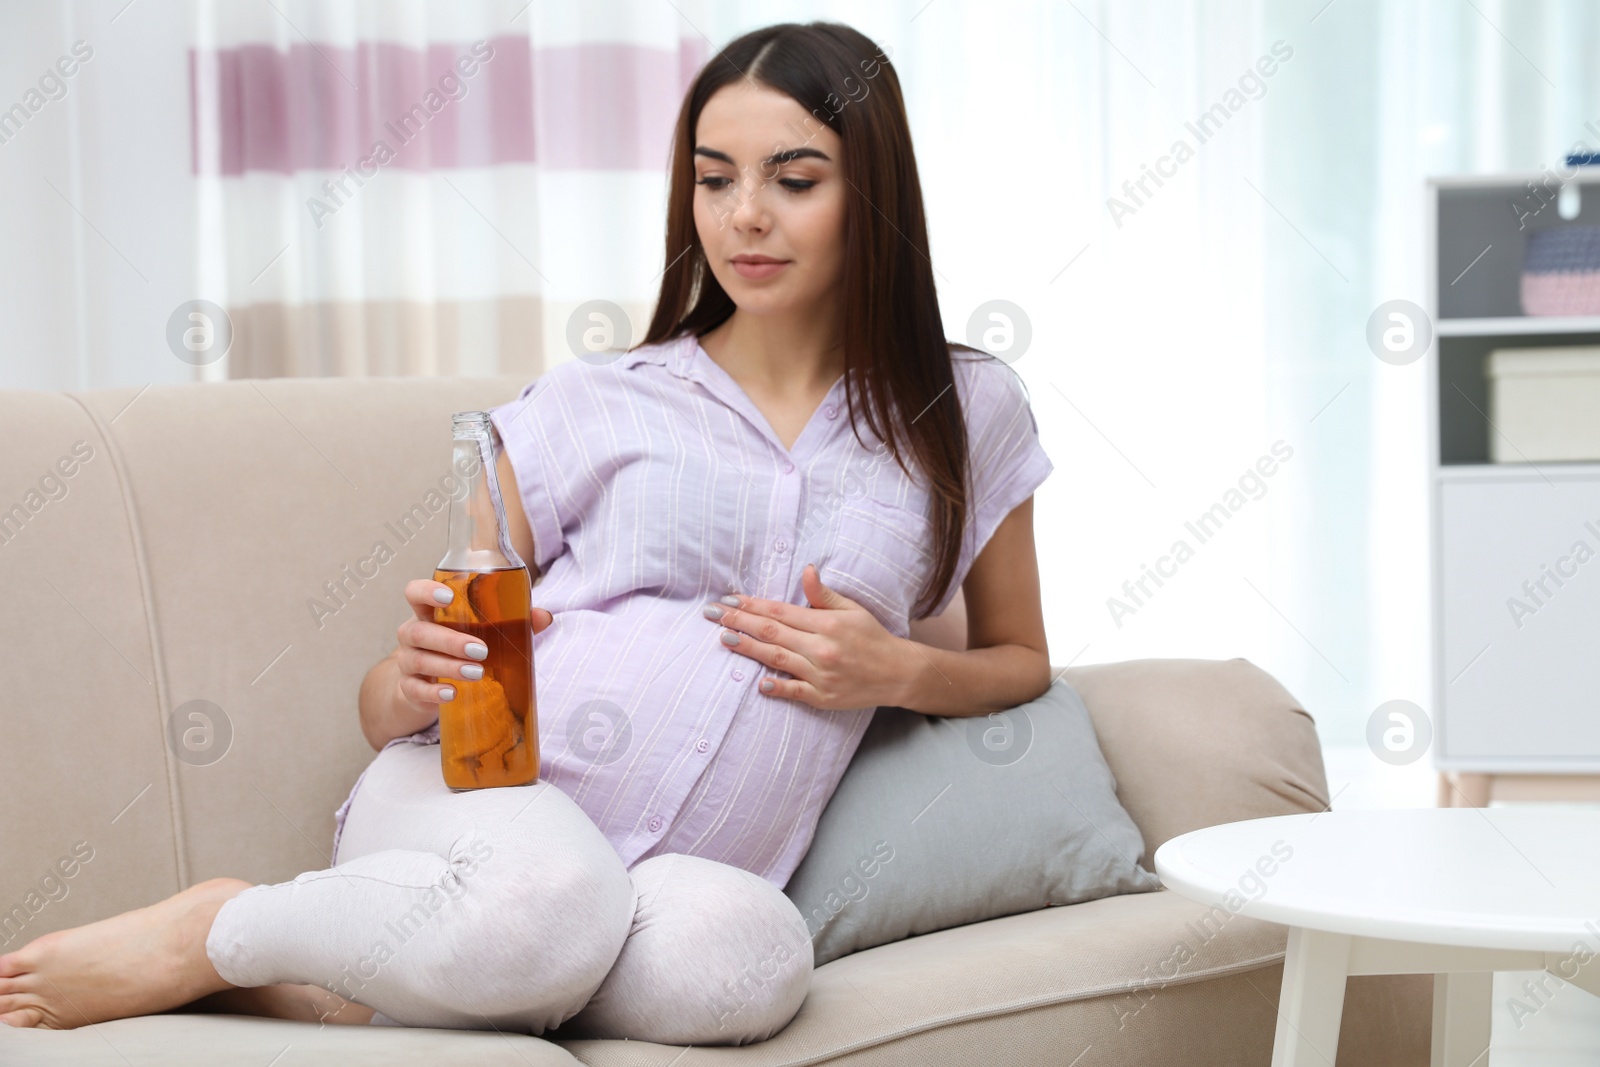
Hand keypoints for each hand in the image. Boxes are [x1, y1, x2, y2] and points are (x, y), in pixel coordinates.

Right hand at [396, 578, 553, 713]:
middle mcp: (413, 634)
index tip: (450, 597)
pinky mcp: (409, 687)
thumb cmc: (457, 648)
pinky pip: (415, 689)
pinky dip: (433, 692)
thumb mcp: (479, 633)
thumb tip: (544, 617)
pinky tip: (451, 694)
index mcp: (430, 613)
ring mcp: (407, 661)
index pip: (415, 593)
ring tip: (477, 673)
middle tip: (481, 651)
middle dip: (451, 640)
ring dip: (449, 666)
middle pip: (420, 631)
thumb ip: (511, 622)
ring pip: (418, 659)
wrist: (426, 686)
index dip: (427, 591)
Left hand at [705, 563, 910, 709]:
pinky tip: (758, 683)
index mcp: (827, 624)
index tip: (729, 600)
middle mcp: (821, 648)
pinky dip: (776, 687)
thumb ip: (823, 594)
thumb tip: (806, 570)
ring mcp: (820, 675)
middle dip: (738, 622)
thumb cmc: (872, 637)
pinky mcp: (823, 698)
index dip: (751, 605)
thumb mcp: (852, 609)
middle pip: (771, 632)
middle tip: (712, 615)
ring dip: (748, 648)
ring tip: (723, 638)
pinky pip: (794, 692)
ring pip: (776, 659)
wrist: (898, 673)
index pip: (780, 611)